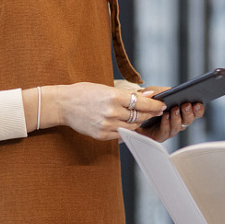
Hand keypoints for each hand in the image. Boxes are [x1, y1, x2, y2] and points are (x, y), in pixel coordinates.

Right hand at [32, 82, 165, 139]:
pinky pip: (121, 134)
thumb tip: (148, 94)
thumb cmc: (84, 93)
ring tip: (142, 117)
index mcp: (113, 96)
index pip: (142, 103)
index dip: (155, 105)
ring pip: (132, 126)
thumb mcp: (106, 88)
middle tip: (157, 111)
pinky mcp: (101, 135)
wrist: (62, 104)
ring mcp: (106, 125)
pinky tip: (128, 124)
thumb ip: (126, 94)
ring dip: (139, 122)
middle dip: (150, 114)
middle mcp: (111, 112)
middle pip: (139, 116)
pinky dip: (126, 129)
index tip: (162, 105)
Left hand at [134, 86, 203, 141]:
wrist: (132, 112)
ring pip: (178, 127)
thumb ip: (162, 91)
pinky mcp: (159, 136)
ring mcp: (169, 129)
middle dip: (189, 113)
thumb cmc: (145, 102)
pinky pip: (165, 132)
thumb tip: (171, 90)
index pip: (195, 112)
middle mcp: (177, 121)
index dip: (198, 109)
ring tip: (174, 109)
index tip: (198, 103)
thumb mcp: (154, 93)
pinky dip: (166, 124)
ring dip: (177, 118)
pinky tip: (165, 116)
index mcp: (180, 111)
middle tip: (187, 105)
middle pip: (188, 121)